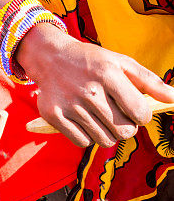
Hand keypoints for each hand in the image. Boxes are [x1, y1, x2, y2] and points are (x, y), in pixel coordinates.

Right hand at [18, 24, 173, 146]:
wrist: (52, 58)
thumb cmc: (92, 62)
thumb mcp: (122, 63)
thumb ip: (149, 82)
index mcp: (109, 74)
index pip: (139, 112)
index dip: (143, 116)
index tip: (136, 112)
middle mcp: (90, 91)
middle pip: (123, 131)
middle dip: (127, 128)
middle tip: (120, 118)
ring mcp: (71, 106)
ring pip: (103, 140)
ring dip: (107, 134)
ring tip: (101, 119)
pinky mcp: (55, 117)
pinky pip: (82, 142)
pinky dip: (87, 137)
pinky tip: (85, 123)